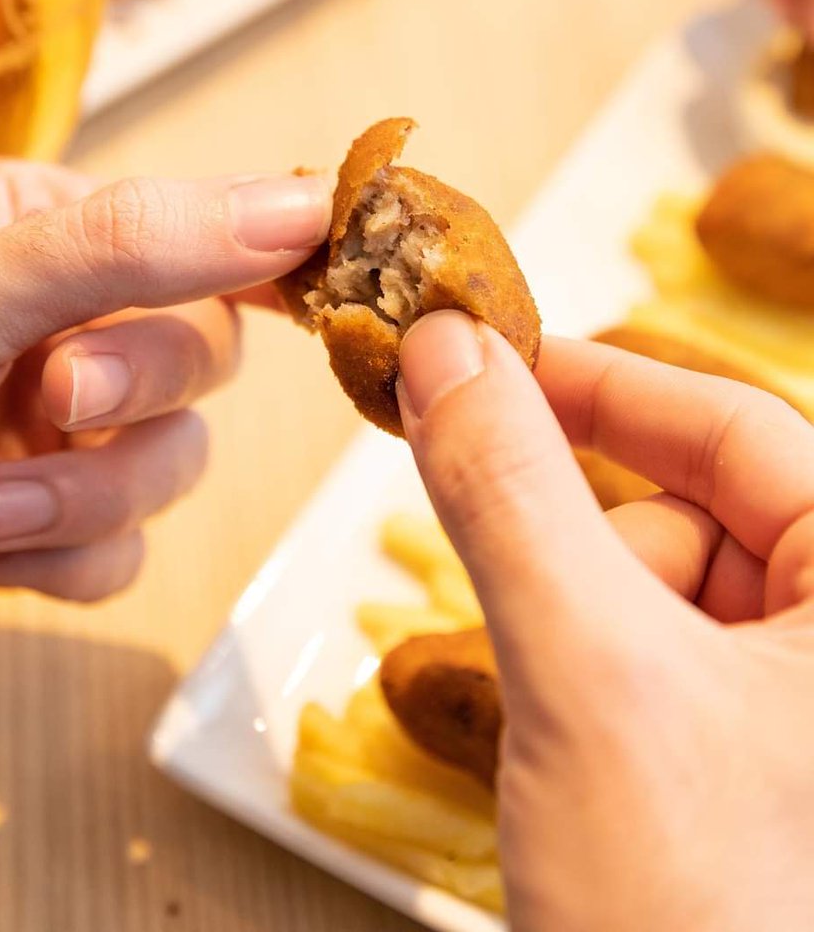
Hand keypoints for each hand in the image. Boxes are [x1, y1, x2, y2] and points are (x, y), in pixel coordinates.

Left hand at [0, 155, 329, 656]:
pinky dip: (60, 561)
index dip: (262, 260)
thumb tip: (294, 204)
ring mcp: (47, 433)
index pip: (196, 234)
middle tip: (54, 401)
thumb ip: (137, 243)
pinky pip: (120, 551)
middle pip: (198, 359)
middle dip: (134, 396)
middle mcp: (52, 328)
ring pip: (169, 465)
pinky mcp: (36, 530)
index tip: (322, 280)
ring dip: (86, 496)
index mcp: (37, 234)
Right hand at [399, 312, 813, 931]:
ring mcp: (799, 716)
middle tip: (506, 590)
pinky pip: (642, 675)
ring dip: (573, 631)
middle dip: (577, 542)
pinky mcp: (748, 776)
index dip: (596, 382)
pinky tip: (572, 772)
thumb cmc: (711, 927)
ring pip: (650, 599)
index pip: (734, 423)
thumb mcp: (592, 680)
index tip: (478, 359)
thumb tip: (445, 350)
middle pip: (688, 514)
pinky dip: (582, 688)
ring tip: (564, 740)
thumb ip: (511, 495)